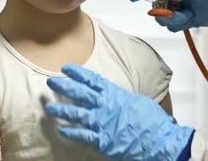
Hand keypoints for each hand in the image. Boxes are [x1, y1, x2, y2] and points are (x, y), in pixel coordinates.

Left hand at [45, 64, 194, 160]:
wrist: (158, 140)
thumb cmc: (152, 121)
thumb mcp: (137, 101)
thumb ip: (122, 98)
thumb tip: (117, 97)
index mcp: (115, 94)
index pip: (92, 80)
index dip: (78, 73)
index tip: (66, 68)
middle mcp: (105, 106)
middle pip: (79, 93)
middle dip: (64, 86)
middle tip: (51, 81)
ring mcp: (101, 123)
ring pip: (75, 114)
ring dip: (61, 110)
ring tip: (49, 107)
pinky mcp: (101, 140)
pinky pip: (81, 135)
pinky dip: (70, 132)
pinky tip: (61, 130)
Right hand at [129, 0, 207, 30]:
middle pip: (152, 4)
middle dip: (164, 10)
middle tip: (178, 8)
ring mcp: (172, 7)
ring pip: (160, 18)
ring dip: (174, 19)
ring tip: (189, 13)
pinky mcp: (178, 19)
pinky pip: (170, 26)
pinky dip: (180, 24)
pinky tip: (191, 18)